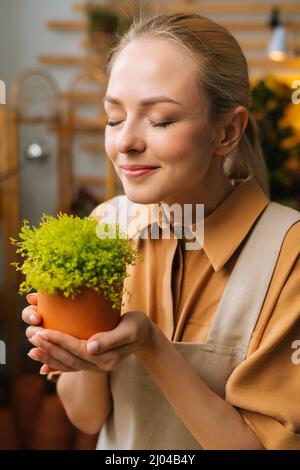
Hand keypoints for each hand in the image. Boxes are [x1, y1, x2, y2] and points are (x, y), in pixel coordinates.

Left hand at [23, 293, 154, 374]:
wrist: (143, 335)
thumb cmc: (136, 326)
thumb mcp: (129, 329)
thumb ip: (111, 339)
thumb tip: (90, 347)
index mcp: (107, 358)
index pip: (77, 349)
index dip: (59, 341)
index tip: (43, 331)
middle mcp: (99, 366)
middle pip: (69, 359)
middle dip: (49, 348)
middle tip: (33, 335)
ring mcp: (95, 367)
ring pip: (67, 365)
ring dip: (48, 358)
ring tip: (32, 350)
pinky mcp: (92, 364)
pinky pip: (71, 367)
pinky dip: (56, 366)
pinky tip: (43, 365)